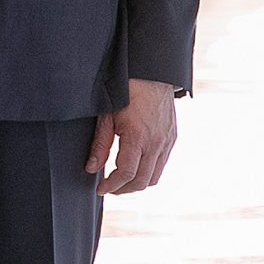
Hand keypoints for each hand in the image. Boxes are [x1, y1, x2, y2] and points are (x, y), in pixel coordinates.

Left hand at [88, 80, 177, 194]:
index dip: (112, 186)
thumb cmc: (126, 91)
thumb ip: (100, 145)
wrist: (152, 74)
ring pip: (154, 177)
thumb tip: (91, 168)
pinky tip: (136, 167)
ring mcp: (167, 141)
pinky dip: (148, 172)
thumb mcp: (107, 117)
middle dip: (123, 189)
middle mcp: (156, 142)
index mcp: (138, 136)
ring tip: (122, 181)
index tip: (101, 189)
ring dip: (137, 183)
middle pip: (142, 181)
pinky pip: (161, 164)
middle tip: (110, 188)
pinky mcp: (172, 138)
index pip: (126, 173)